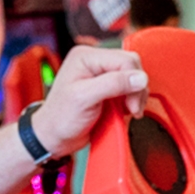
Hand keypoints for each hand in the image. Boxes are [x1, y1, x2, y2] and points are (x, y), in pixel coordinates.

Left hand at [33, 46, 150, 156]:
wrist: (55, 136)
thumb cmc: (60, 118)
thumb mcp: (84, 98)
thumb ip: (113, 84)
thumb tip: (139, 77)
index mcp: (86, 57)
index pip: (124, 60)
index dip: (133, 81)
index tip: (131, 103)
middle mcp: (94, 61)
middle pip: (131, 65)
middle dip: (136, 88)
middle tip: (131, 108)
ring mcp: (101, 74)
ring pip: (133, 76)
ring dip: (136, 95)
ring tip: (128, 110)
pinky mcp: (107, 87)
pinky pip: (129, 87)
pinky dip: (131, 99)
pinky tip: (124, 109)